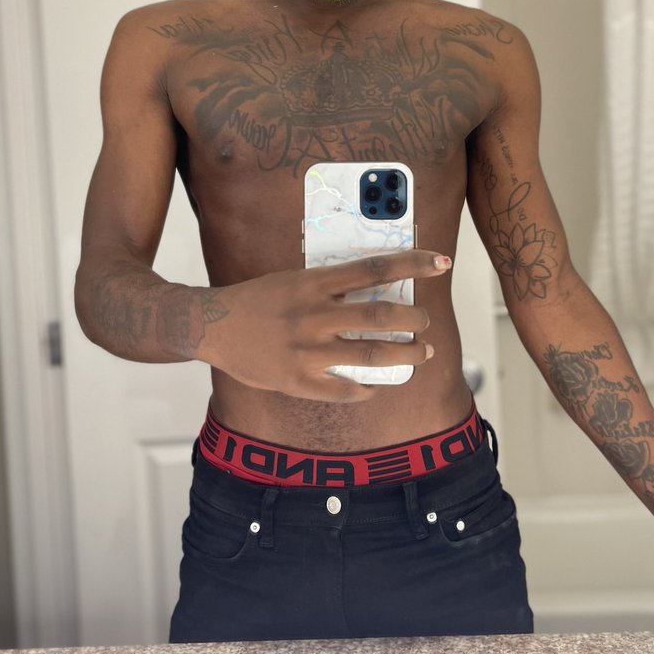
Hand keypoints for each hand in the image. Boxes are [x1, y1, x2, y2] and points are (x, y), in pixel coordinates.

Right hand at [209, 250, 450, 401]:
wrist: (211, 326)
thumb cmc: (257, 301)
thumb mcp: (294, 280)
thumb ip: (331, 286)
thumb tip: (378, 289)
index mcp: (314, 283)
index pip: (375, 268)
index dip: (414, 264)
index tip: (442, 263)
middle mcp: (314, 315)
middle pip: (382, 315)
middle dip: (415, 319)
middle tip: (424, 322)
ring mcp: (307, 351)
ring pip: (372, 355)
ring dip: (405, 354)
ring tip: (420, 353)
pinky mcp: (297, 381)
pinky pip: (344, 390)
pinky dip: (365, 389)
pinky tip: (374, 387)